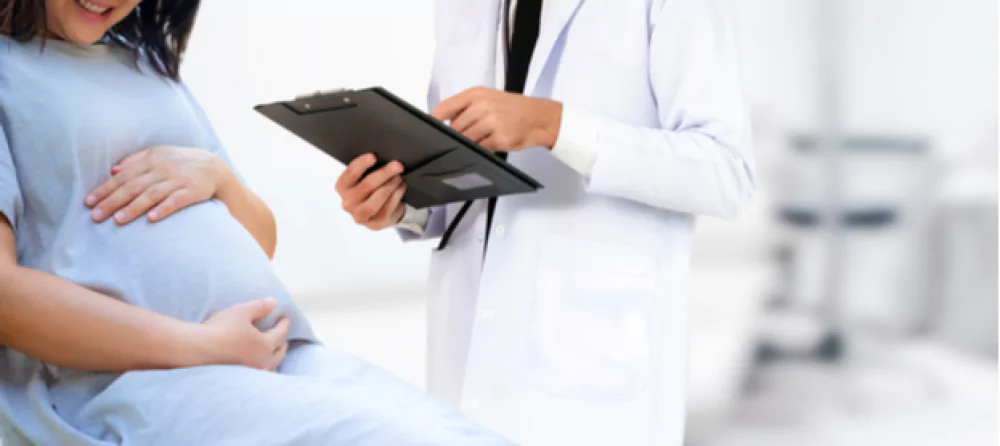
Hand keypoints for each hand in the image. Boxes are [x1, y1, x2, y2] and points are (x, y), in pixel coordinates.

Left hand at [86, 146, 234, 224]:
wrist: (216, 168)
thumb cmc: (182, 163)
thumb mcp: (160, 154)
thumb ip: (136, 161)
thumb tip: (112, 170)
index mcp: (153, 158)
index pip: (123, 176)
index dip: (105, 189)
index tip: (89, 202)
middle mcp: (164, 168)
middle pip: (133, 186)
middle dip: (113, 201)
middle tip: (96, 216)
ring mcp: (179, 179)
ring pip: (152, 194)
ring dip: (134, 207)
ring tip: (118, 220)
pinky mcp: (194, 191)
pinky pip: (176, 201)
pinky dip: (163, 209)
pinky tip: (151, 218)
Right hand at [195, 298, 289, 371]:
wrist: (196, 351)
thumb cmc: (220, 329)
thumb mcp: (241, 311)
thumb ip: (259, 307)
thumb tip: (274, 302)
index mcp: (265, 345)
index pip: (280, 333)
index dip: (284, 324)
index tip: (285, 319)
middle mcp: (262, 362)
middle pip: (279, 353)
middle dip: (283, 344)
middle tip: (283, 338)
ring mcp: (251, 374)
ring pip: (271, 368)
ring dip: (275, 360)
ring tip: (273, 356)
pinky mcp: (239, 382)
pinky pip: (258, 377)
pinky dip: (262, 371)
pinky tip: (257, 370)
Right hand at [335, 154, 407, 230]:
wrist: (380, 209)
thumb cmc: (372, 189)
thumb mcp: (365, 177)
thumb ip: (368, 169)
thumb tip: (383, 156)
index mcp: (342, 188)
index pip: (349, 175)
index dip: (361, 164)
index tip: (373, 156)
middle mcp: (347, 203)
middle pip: (365, 187)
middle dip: (383, 174)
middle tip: (397, 166)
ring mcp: (360, 216)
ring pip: (375, 201)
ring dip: (389, 187)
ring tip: (399, 177)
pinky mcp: (374, 224)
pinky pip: (386, 209)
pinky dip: (396, 196)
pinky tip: (400, 187)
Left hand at [431, 86, 562, 151]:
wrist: (538, 117)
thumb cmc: (512, 108)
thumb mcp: (488, 97)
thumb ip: (466, 106)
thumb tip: (444, 122)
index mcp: (476, 94)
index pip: (445, 107)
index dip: (434, 119)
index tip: (428, 127)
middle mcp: (482, 106)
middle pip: (454, 127)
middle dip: (455, 135)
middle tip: (463, 136)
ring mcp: (490, 123)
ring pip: (465, 139)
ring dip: (468, 142)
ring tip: (481, 137)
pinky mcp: (498, 139)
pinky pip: (479, 147)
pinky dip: (480, 148)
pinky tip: (489, 142)